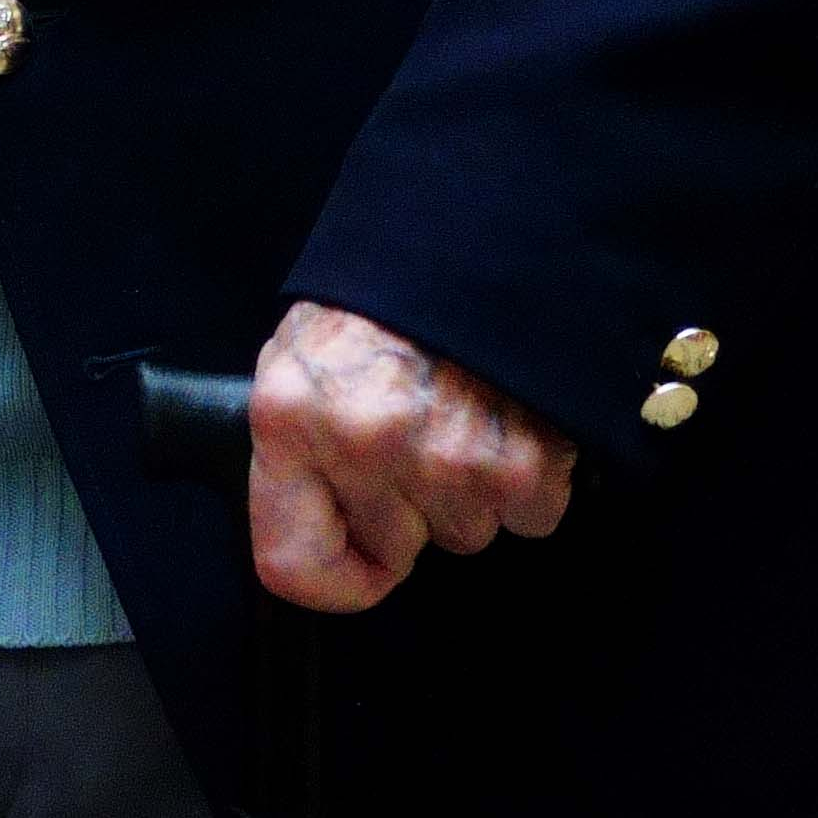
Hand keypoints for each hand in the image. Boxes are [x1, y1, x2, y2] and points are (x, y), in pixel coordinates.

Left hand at [248, 300, 575, 611]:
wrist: (481, 243)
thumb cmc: (384, 304)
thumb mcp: (302, 359)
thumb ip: (297, 453)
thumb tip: (313, 541)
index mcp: (290, 420)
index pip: (292, 565)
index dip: (333, 574)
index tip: (358, 557)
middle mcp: (364, 447)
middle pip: (395, 547)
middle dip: (409, 509)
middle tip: (419, 434)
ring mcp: (446, 460)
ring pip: (464, 535)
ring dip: (469, 491)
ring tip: (463, 413)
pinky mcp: (523, 466)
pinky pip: (527, 519)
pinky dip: (527, 482)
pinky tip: (509, 421)